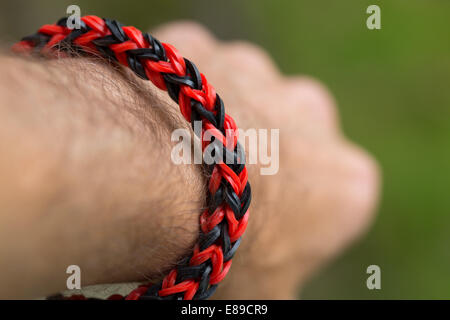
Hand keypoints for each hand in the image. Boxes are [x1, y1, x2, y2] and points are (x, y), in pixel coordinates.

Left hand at [153, 22, 379, 298]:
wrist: (147, 181)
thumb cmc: (214, 252)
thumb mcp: (265, 293)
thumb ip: (283, 279)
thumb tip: (272, 284)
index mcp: (347, 181)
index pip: (330, 199)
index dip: (289, 217)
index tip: (255, 230)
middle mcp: (311, 114)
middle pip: (289, 138)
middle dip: (259, 161)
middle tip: (211, 193)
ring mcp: (254, 72)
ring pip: (238, 97)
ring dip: (214, 123)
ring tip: (172, 160)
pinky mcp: (200, 48)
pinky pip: (186, 72)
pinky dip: (169, 95)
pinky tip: (146, 126)